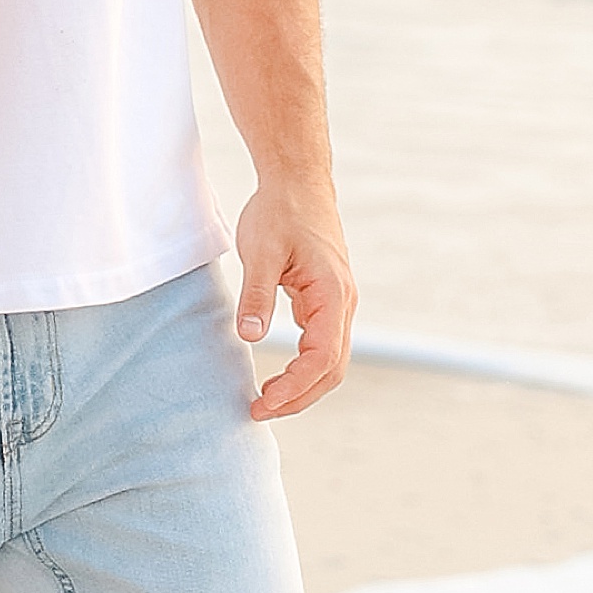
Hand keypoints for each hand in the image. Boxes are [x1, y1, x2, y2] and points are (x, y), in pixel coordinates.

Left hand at [238, 182, 354, 419]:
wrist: (297, 181)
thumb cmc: (280, 211)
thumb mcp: (260, 251)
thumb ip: (256, 295)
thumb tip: (250, 338)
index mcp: (332, 293)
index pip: (322, 357)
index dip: (295, 387)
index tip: (264, 403)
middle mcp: (343, 303)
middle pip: (332, 369)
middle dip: (299, 397)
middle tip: (258, 411)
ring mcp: (337, 303)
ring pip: (330, 360)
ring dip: (302, 386)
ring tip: (266, 400)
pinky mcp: (324, 299)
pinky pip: (322, 344)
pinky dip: (303, 367)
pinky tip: (278, 375)